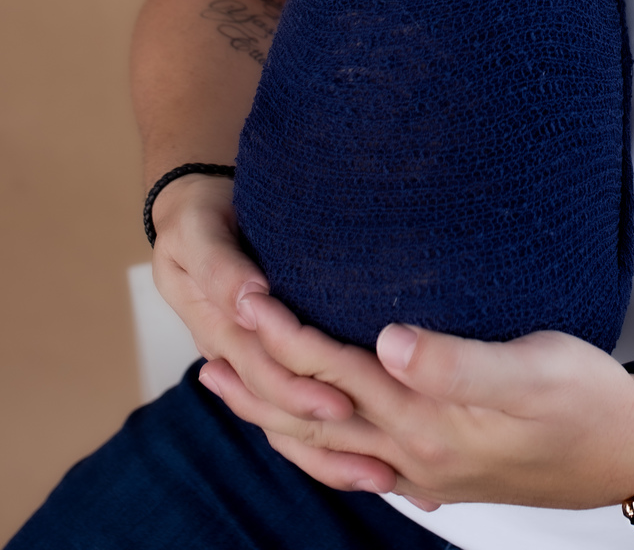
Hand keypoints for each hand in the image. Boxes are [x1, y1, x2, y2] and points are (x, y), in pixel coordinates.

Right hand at [151, 175, 399, 492]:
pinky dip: (327, 441)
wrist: (193, 214)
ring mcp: (250, 361)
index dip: (301, 392)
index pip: (263, 373)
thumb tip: (251, 298)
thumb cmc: (199, 216)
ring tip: (382, 478)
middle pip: (281, 408)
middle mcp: (235, 355)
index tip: (343, 403)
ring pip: (287, 424)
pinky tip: (367, 460)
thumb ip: (221, 267)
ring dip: (330, 453)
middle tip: (378, 456)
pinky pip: (293, 413)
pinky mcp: (269, 360)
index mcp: (218, 329)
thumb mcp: (197, 231)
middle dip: (327, 434)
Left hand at [196, 301, 633, 509]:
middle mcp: (412, 452)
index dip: (284, 331)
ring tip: (231, 392)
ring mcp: (423, 470)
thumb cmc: (586, 400)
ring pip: (327, 448)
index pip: (332, 371)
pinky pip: (358, 462)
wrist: (631, 451)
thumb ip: (457, 362)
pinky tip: (318, 434)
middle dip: (260, 378)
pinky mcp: (441, 470)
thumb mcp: (531, 370)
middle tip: (208, 343)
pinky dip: (320, 446)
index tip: (245, 290)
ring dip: (275, 417)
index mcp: (425, 420)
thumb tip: (387, 341)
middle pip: (314, 416)